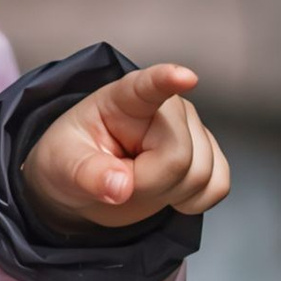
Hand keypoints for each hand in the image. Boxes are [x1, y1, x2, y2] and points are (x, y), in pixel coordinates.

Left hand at [22, 63, 230, 235]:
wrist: (87, 182)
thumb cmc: (73, 161)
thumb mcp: (62, 166)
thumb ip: (88, 175)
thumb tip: (119, 187)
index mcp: (125, 100)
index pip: (148, 86)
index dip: (167, 80)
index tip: (185, 78)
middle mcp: (167, 108)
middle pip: (180, 155)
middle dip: (150, 183)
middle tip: (120, 182)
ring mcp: (193, 130)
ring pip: (203, 174)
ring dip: (169, 194)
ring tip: (140, 182)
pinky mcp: (209, 155)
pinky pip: (218, 185)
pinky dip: (195, 202)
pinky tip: (168, 193)